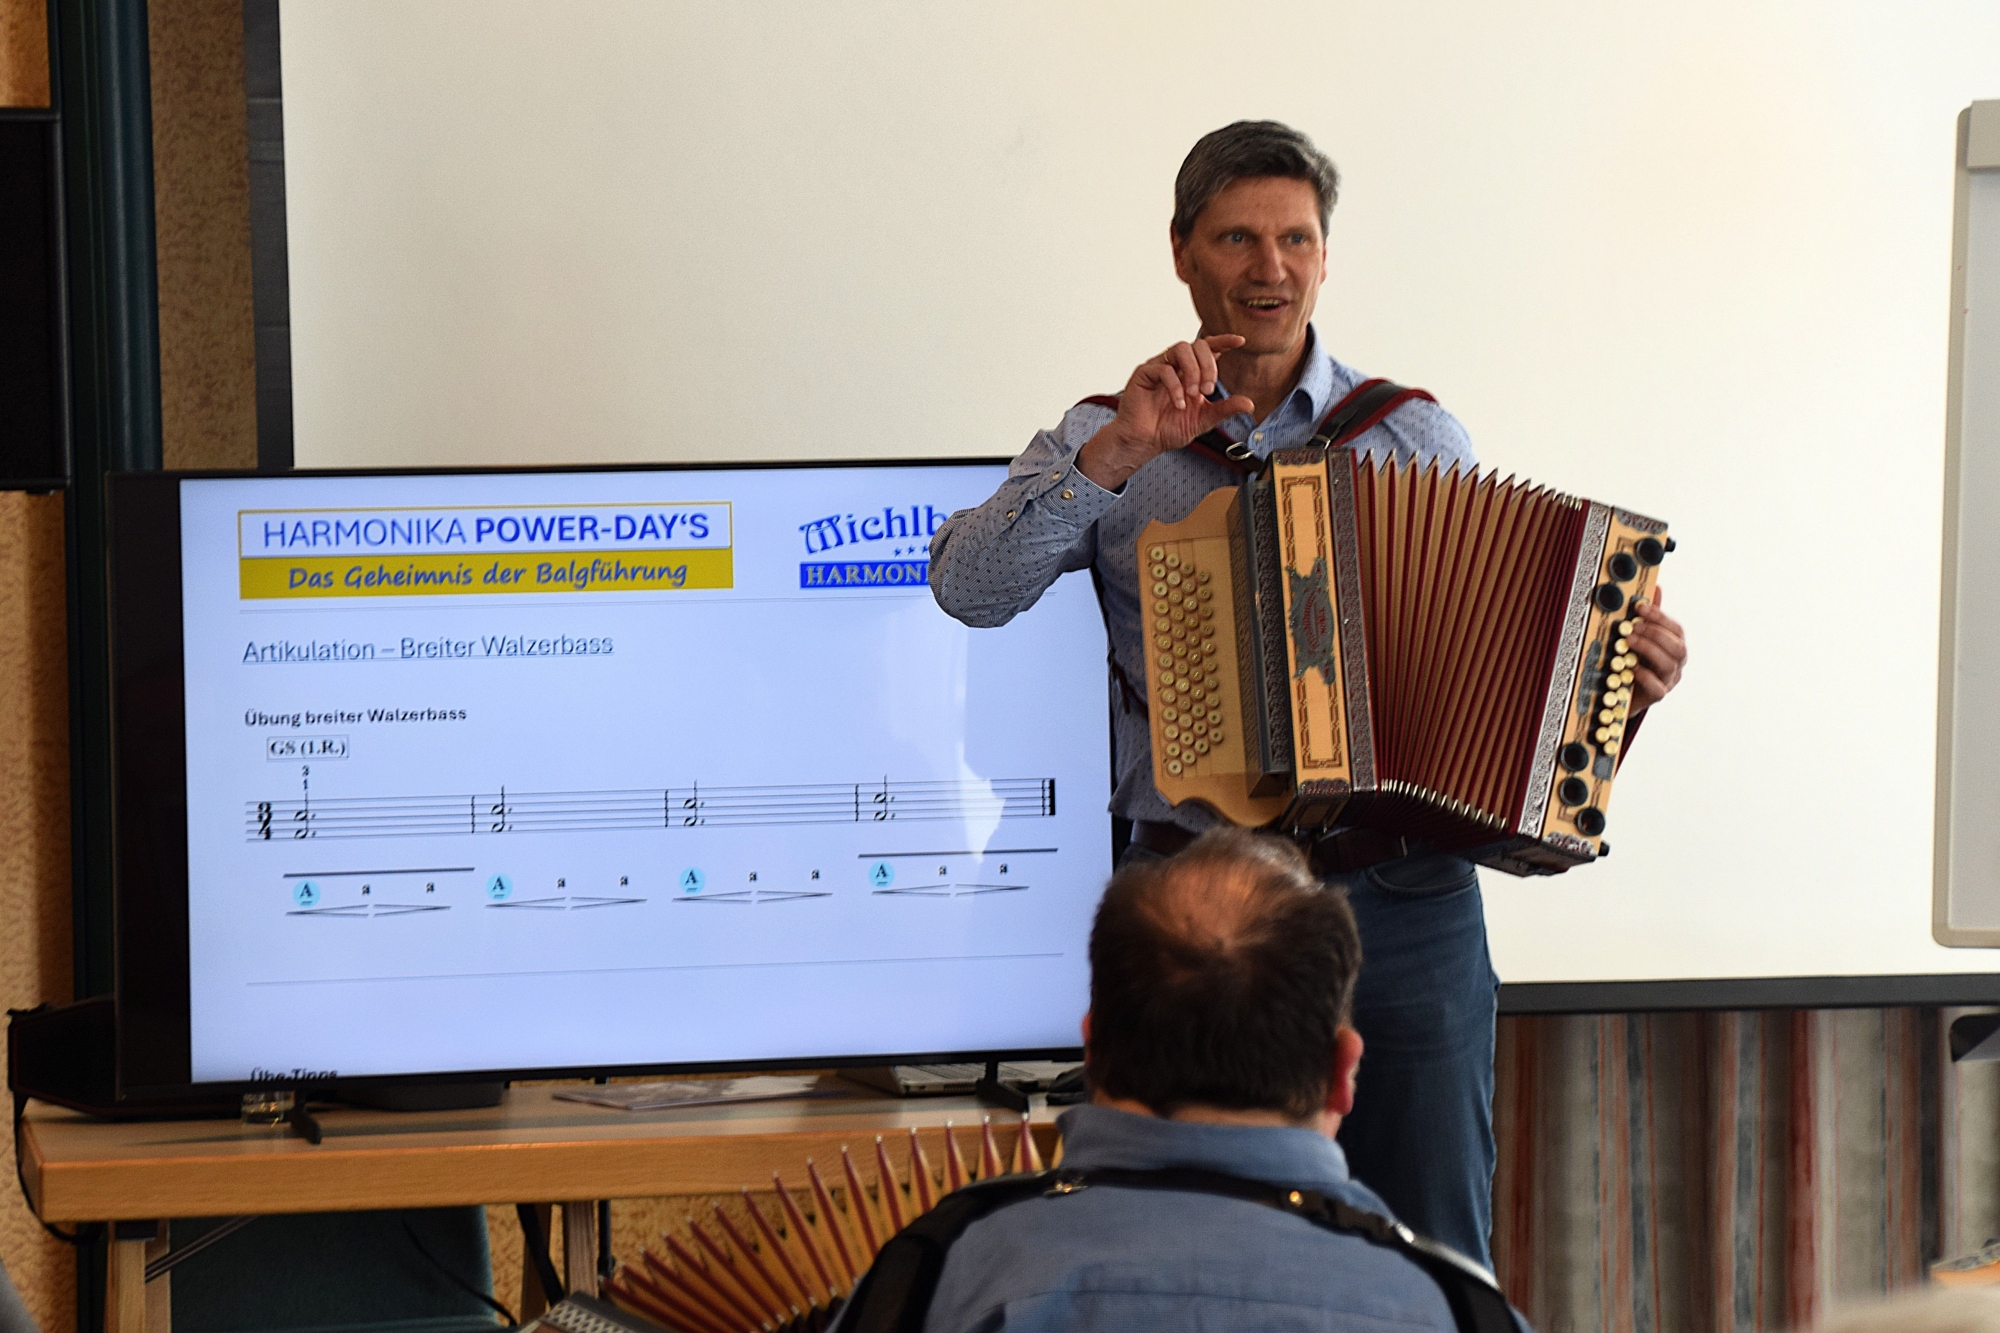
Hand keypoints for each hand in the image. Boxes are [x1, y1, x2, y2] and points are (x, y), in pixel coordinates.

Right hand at [1076, 336, 1256, 490]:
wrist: (1145, 442)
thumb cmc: (1169, 428)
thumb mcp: (1204, 420)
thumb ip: (1225, 409)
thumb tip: (1249, 404)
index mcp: (1191, 372)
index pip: (1208, 348)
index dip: (1223, 341)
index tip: (1240, 341)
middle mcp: (1176, 366)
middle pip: (1197, 345)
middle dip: (1208, 365)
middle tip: (1208, 390)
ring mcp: (1159, 367)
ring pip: (1180, 348)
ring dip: (1192, 370)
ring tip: (1193, 394)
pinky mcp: (1144, 374)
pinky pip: (1163, 368)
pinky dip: (1175, 386)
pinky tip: (1178, 403)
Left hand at [1626, 588, 1684, 712]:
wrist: (1627, 690)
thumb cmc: (1638, 659)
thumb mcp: (1642, 635)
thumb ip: (1650, 616)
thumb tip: (1657, 587)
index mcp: (1676, 646)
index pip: (1677, 629)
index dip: (1660, 617)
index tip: (1641, 607)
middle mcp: (1676, 663)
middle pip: (1677, 647)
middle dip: (1654, 633)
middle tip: (1633, 626)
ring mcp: (1669, 680)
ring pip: (1669, 665)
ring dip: (1648, 650)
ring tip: (1629, 641)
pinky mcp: (1658, 695)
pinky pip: (1658, 687)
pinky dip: (1644, 675)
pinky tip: (1631, 666)